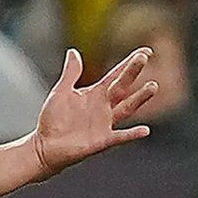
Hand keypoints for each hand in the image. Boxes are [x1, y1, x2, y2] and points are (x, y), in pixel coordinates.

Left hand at [31, 47, 157, 176]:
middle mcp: (104, 107)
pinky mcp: (102, 140)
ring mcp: (105, 123)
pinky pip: (120, 137)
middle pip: (122, 87)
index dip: (129, 63)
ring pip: (127, 108)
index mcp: (95, 93)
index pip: (116, 75)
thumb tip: (73, 52)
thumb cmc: (53, 119)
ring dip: (139, 98)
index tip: (145, 52)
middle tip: (144, 58)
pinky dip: (132, 134)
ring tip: (152, 86)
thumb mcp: (61, 92)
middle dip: (132, 72)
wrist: (45, 146)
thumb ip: (70, 73)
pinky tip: (144, 130)